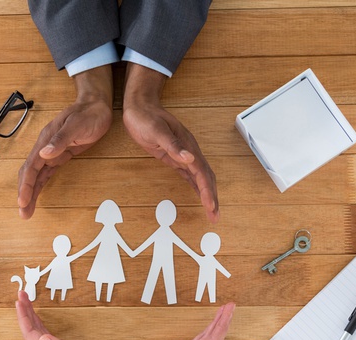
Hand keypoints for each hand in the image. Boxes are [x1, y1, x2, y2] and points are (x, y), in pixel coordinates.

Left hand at [15, 291, 115, 339]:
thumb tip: (43, 339)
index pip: (31, 332)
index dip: (24, 315)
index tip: (20, 300)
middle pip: (30, 331)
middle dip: (24, 312)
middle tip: (22, 294)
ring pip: (35, 333)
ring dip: (30, 317)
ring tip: (27, 303)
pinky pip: (43, 337)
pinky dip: (39, 325)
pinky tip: (39, 321)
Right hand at [17, 66, 112, 218]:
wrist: (97, 105)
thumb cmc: (88, 114)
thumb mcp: (76, 125)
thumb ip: (60, 140)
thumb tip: (44, 154)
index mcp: (45, 140)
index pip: (32, 166)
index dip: (26, 185)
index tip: (23, 200)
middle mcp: (45, 147)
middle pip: (30, 174)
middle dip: (25, 194)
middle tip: (24, 213)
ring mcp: (52, 152)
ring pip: (37, 176)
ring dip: (31, 193)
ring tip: (27, 211)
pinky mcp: (60, 156)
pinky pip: (46, 173)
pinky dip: (40, 186)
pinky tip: (36, 196)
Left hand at [122, 63, 218, 222]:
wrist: (140, 108)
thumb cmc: (146, 118)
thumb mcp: (157, 131)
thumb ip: (173, 145)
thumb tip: (189, 158)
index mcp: (188, 145)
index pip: (201, 173)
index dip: (207, 190)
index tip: (210, 206)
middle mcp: (189, 151)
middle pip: (206, 178)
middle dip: (212, 197)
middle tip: (215, 217)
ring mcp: (183, 154)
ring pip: (200, 178)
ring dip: (207, 194)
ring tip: (212, 211)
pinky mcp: (174, 157)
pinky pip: (190, 175)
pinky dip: (197, 187)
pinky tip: (200, 195)